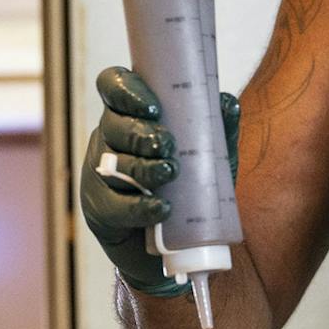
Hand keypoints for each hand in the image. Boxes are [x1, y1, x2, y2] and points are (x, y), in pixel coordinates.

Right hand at [78, 67, 240, 297]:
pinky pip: (115, 206)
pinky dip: (141, 208)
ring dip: (142, 168)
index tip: (154, 107)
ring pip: (113, 164)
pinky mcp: (101, 210)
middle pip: (112, 124)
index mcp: (130, 115)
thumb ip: (217, 129)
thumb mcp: (207, 155)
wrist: (179, 242)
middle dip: (140, 133)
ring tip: (170, 173)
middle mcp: (109, 138)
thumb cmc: (190, 185)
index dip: (126, 90)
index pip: (113, 86)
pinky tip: (162, 208)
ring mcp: (100, 174)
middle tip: (167, 144)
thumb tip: (228, 104)